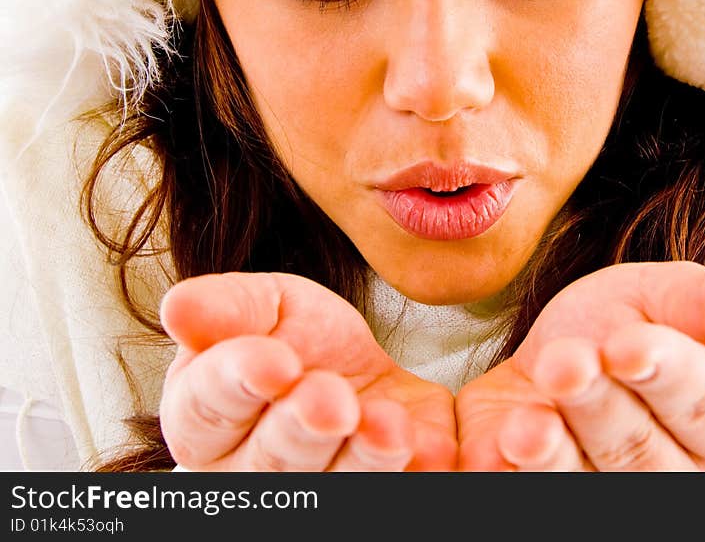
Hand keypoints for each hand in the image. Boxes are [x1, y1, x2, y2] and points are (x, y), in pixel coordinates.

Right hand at [158, 272, 455, 470]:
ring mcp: (318, 493)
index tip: (275, 361)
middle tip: (331, 400)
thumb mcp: (263, 305)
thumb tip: (178, 307)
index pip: (206, 407)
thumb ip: (226, 309)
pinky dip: (418, 473)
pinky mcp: (376, 494)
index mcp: (206, 420)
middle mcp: (251, 474)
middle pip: (271, 463)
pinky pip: (400, 492)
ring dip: (364, 459)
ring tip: (390, 425)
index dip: (238, 383)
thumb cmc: (293, 338)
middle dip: (302, 430)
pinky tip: (432, 448)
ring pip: (336, 490)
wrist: (358, 370)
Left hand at [455, 261, 704, 470]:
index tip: (628, 343)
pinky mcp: (547, 495)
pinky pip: (531, 494)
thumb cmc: (616, 326)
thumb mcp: (663, 297)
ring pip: (584, 482)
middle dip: (598, 405)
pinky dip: (510, 474)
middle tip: (564, 363)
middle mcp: (670, 471)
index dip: (668, 375)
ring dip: (552, 453)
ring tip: (526, 424)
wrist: (546, 360)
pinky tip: (498, 448)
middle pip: (641, 452)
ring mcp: (606, 490)